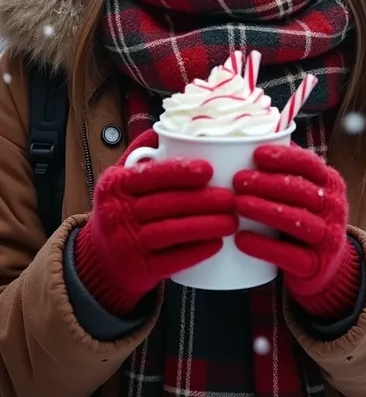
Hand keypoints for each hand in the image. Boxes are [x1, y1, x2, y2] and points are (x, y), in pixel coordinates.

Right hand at [74, 129, 237, 313]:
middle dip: (203, 201)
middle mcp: (115, 212)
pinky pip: (171, 261)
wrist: (102, 258)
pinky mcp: (137, 270)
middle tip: (231, 198)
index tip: (209, 169)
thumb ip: (141, 153)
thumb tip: (166, 127)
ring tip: (232, 221)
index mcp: (115, 184)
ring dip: (205, 226)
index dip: (180, 172)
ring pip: (171, 232)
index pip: (150, 174)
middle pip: (166, 204)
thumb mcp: (121, 178)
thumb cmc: (123, 208)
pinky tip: (217, 244)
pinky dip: (196, 252)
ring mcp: (124, 243)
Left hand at [233, 144, 347, 298]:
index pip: (310, 164)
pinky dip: (263, 246)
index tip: (257, 155)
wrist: (323, 267)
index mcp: (330, 183)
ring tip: (237, 204)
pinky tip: (241, 239)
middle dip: (267, 183)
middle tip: (237, 180)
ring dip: (265, 210)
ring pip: (297, 221)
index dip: (284, 158)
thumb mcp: (303, 192)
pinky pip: (289, 255)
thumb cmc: (302, 217)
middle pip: (300, 191)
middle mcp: (335, 208)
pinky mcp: (317, 266)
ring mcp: (329, 238)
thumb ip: (285, 171)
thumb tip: (246, 142)